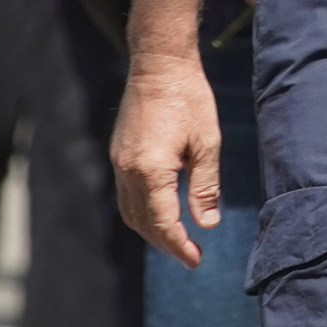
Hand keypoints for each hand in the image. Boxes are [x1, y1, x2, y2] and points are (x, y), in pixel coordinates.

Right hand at [114, 58, 224, 266]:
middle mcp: (128, 171)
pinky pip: (126, 196)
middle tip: (190, 256)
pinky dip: (142, 212)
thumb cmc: (190, 99)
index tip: (196, 260)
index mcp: (151, 170)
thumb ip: (206, 186)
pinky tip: (161, 213)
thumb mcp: (208, 143)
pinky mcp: (118, 156)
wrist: (159, 66)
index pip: (163, 222)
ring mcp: (119, 163)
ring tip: (178, 240)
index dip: (179, 245)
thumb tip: (208, 224)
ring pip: (130, 212)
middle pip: (143, 222)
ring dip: (152, 230)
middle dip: (166, 243)